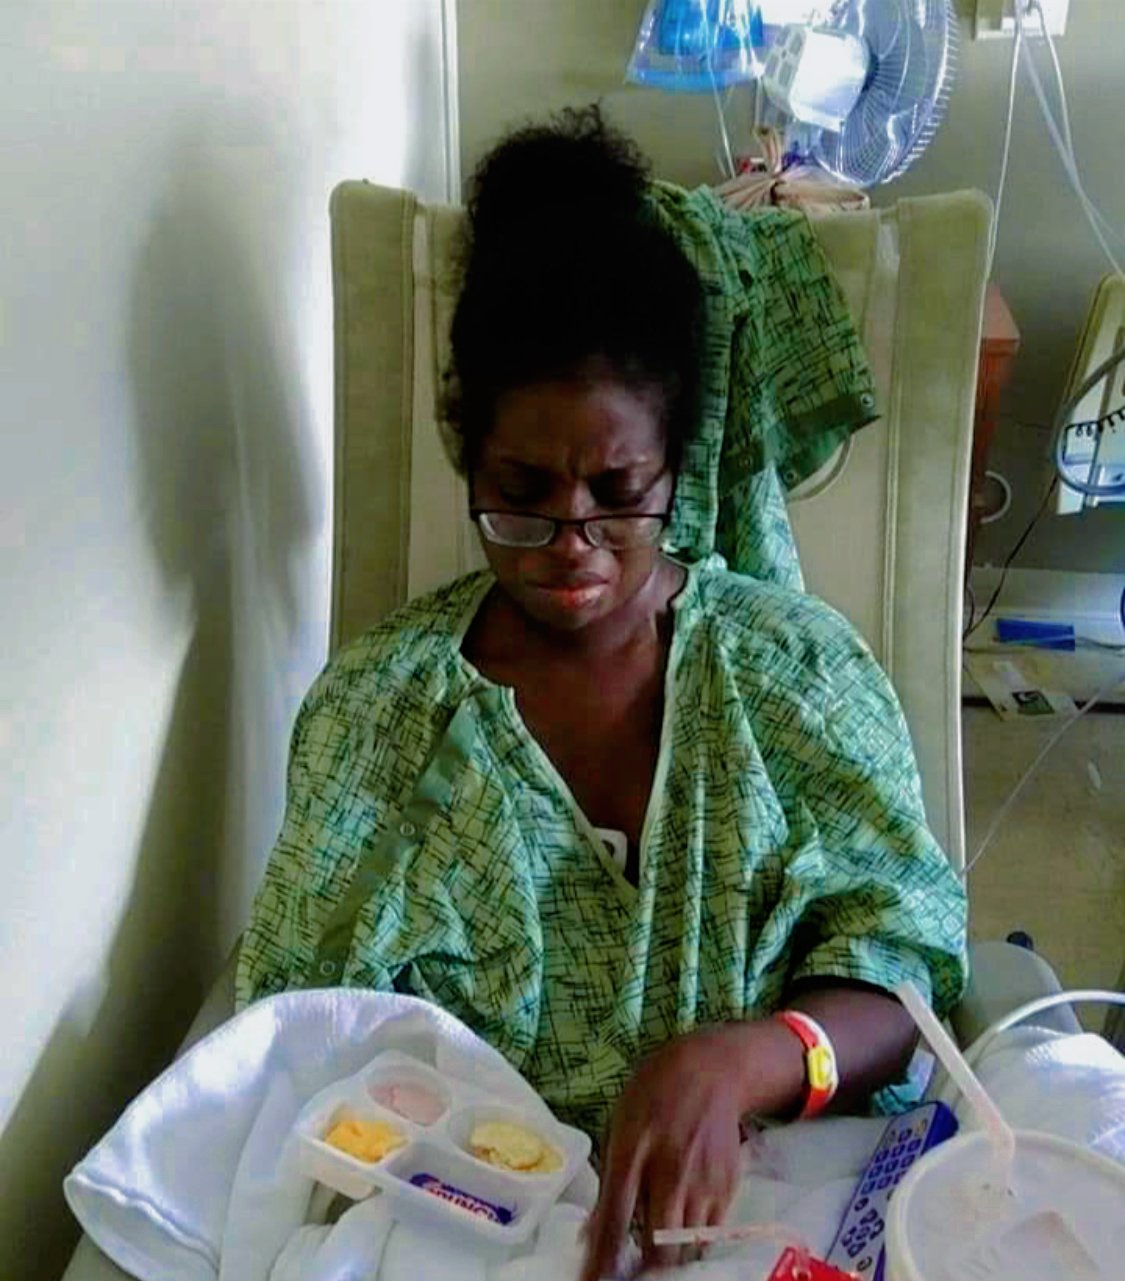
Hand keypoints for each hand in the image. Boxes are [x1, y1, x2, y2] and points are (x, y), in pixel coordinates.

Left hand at [580, 1021, 802, 1278]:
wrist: (712, 1069)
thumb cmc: (654, 1093)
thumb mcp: (620, 1124)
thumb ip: (608, 1181)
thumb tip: (590, 1235)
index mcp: (633, 1149)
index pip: (614, 1217)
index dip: (602, 1260)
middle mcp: (669, 1170)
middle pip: (658, 1245)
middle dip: (643, 1272)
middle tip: (631, 1276)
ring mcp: (703, 1181)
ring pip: (686, 1247)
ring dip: (669, 1262)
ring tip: (655, 1262)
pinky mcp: (727, 1187)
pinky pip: (709, 1233)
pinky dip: (693, 1244)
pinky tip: (681, 1238)